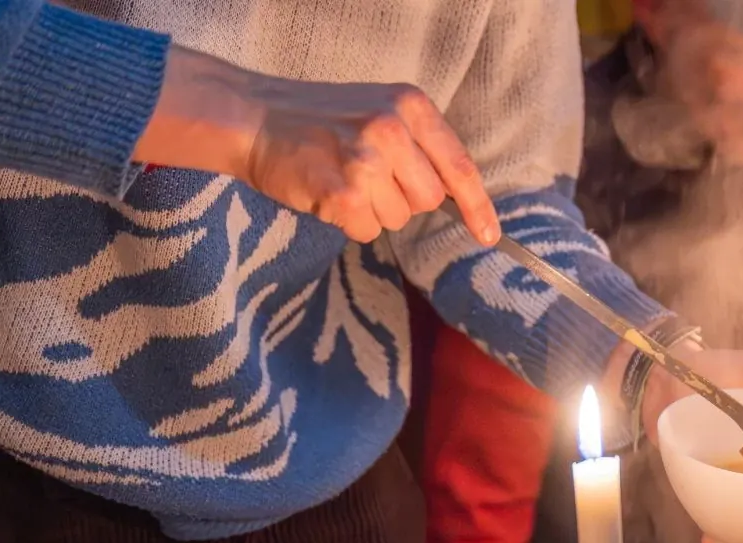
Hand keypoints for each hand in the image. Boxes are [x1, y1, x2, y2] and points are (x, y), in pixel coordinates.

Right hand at [134, 46, 499, 244]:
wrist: (254, 117)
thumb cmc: (321, 120)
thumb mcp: (379, 111)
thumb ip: (419, 145)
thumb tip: (457, 197)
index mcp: (411, 106)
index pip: (459, 166)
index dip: (477, 206)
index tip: (488, 235)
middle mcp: (393, 129)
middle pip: (429, 200)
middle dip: (403, 199)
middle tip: (366, 177)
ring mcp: (368, 161)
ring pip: (399, 218)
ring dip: (373, 211)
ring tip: (342, 180)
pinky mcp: (344, 192)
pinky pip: (368, 230)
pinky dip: (349, 222)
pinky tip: (327, 194)